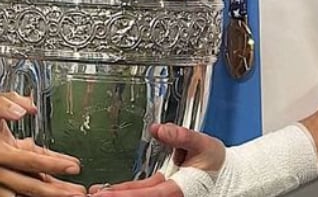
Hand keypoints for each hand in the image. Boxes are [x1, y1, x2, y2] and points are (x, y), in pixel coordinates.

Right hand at [0, 91, 83, 196]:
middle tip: (78, 192)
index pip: (29, 161)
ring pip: (20, 196)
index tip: (73, 166)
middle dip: (56, 191)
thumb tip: (26, 107)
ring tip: (66, 195)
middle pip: (28, 187)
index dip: (53, 164)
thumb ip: (5, 102)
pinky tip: (46, 192)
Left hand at [90, 124, 225, 195]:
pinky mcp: (161, 192)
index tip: (104, 195)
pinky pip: (140, 193)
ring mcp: (165, 196)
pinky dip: (124, 192)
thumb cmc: (217, 162)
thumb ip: (182, 136)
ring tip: (93, 194)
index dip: (125, 195)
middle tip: (90, 196)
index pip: (147, 195)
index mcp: (179, 190)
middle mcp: (170, 196)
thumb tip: (159, 129)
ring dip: (116, 196)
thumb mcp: (203, 144)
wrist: (227, 174)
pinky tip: (107, 191)